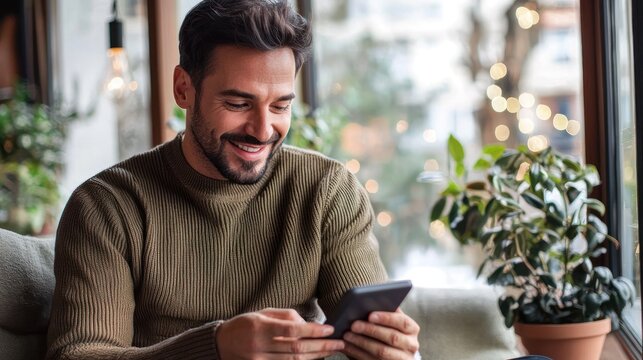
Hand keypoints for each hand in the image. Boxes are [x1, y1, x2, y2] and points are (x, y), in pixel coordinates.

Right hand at [216, 308, 344, 358]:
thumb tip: (307, 323)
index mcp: (260, 326)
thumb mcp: (263, 313)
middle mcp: (260, 345)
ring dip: (316, 356)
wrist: (221, 344)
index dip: (313, 331)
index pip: (292, 330)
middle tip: (339, 342)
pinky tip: (315, 358)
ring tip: (332, 350)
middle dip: (321, 346)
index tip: (330, 329)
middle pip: (296, 348)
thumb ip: (285, 316)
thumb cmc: (245, 324)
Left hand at [341, 308, 419, 358]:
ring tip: (347, 335)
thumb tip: (368, 302)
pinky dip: (357, 353)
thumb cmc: (389, 329)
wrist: (395, 351)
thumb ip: (385, 311)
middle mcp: (411, 345)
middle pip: (392, 337)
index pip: (402, 322)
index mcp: (412, 329)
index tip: (370, 315)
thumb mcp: (391, 321)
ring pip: (382, 352)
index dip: (386, 318)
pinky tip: (346, 346)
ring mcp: (402, 359)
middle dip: (371, 330)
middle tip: (354, 325)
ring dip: (362, 343)